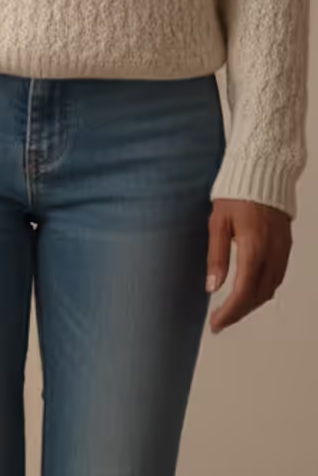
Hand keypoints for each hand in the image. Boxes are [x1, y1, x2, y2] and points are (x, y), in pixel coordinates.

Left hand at [207, 199, 292, 333]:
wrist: (264, 175)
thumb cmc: (235, 196)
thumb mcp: (217, 223)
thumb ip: (217, 256)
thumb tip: (212, 287)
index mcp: (253, 248)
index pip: (243, 291)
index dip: (230, 312)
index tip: (216, 324)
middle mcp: (272, 254)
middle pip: (259, 295)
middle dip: (239, 312)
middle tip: (219, 322)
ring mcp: (282, 252)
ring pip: (270, 289)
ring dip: (251, 304)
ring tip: (230, 311)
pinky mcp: (286, 248)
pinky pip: (277, 278)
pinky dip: (262, 291)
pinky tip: (248, 294)